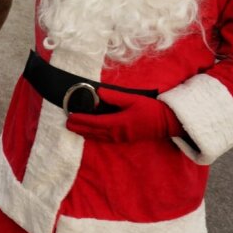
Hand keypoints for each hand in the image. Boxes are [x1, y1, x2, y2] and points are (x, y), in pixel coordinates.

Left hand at [64, 89, 184, 142]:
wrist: (165, 123)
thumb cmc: (150, 110)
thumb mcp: (133, 99)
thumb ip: (115, 96)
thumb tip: (98, 92)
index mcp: (118, 123)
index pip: (94, 122)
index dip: (81, 120)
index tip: (70, 117)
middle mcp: (117, 133)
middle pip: (93, 131)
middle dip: (79, 128)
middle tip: (66, 124)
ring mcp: (120, 138)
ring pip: (98, 136)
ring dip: (85, 133)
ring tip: (74, 128)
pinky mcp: (124, 139)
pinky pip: (105, 139)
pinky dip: (94, 136)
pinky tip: (90, 134)